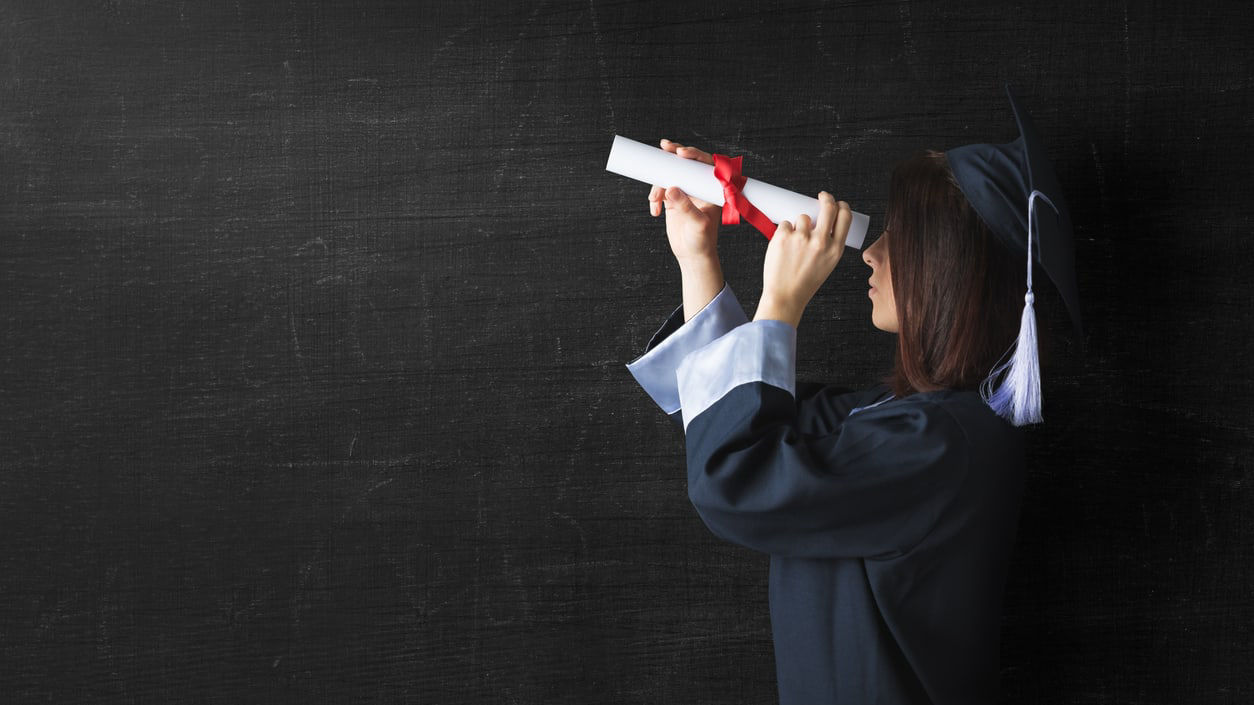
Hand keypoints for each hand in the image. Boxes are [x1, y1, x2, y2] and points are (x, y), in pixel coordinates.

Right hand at [647, 139, 721, 265]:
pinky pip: (660, 189)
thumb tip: (671, 188)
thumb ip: (685, 206)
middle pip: (686, 163)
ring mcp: (684, 192)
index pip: (705, 165)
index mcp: (710, 189)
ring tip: (655, 200)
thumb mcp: (697, 224)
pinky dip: (654, 197)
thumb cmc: (702, 240)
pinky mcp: (672, 199)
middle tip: (664, 146)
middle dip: (674, 154)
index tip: (681, 152)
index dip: (694, 154)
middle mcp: (698, 187)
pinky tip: (655, 211)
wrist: (692, 255)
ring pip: (669, 175)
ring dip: (658, 184)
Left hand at [755, 192, 851, 326]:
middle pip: (828, 207)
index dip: (842, 206)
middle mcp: (821, 242)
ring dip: (799, 224)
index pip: (845, 217)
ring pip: (802, 217)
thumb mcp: (827, 264)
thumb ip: (828, 244)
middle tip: (821, 196)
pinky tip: (783, 247)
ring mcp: (801, 238)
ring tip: (794, 244)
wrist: (785, 296)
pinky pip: (785, 224)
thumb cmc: (805, 282)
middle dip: (826, 197)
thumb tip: (822, 220)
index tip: (837, 202)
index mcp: (835, 249)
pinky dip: (784, 231)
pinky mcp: (783, 237)